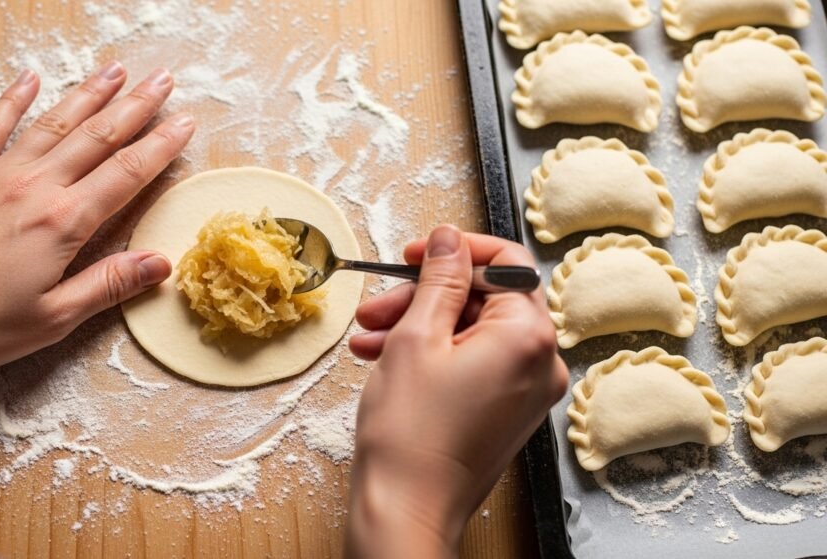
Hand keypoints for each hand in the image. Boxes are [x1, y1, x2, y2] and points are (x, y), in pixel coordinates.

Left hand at [0, 62, 193, 415]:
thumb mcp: (53, 318)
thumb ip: (108, 284)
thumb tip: (160, 262)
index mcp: (62, 223)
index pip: (126, 174)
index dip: (161, 146)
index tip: (185, 123)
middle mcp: (34, 188)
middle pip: (97, 137)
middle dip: (136, 107)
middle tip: (163, 81)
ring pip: (54, 123)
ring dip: (89, 95)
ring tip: (116, 73)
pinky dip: (14, 100)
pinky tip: (31, 80)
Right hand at [344, 225, 567, 558]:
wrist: (408, 508)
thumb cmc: (411, 433)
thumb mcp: (417, 336)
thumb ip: (439, 279)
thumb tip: (449, 239)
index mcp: (528, 336)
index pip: (507, 262)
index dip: (456, 251)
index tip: (415, 254)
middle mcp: (541, 362)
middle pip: (486, 298)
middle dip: (425, 296)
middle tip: (378, 305)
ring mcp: (527, 390)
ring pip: (473, 331)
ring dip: (420, 326)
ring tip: (370, 339)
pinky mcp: (508, 410)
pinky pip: (475, 362)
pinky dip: (434, 354)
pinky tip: (386, 359)